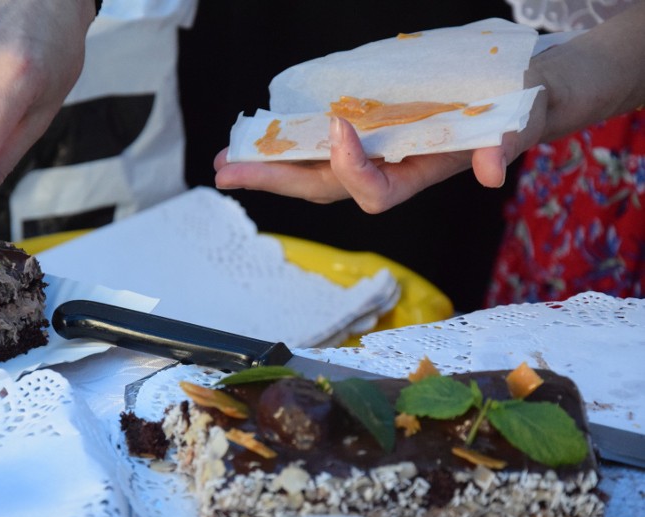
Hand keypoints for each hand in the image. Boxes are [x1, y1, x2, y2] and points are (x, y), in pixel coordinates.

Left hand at [215, 106, 544, 213]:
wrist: (519, 95)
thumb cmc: (520, 109)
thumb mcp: (520, 121)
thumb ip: (508, 143)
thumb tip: (492, 168)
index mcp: (419, 175)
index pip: (375, 191)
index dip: (353, 168)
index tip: (339, 126)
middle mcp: (388, 170)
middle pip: (324, 188)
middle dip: (276, 180)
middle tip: (227, 172)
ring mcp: (374, 153)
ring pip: (312, 171)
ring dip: (268, 166)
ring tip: (226, 160)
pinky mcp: (367, 131)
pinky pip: (319, 144)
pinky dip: (288, 140)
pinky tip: (259, 134)